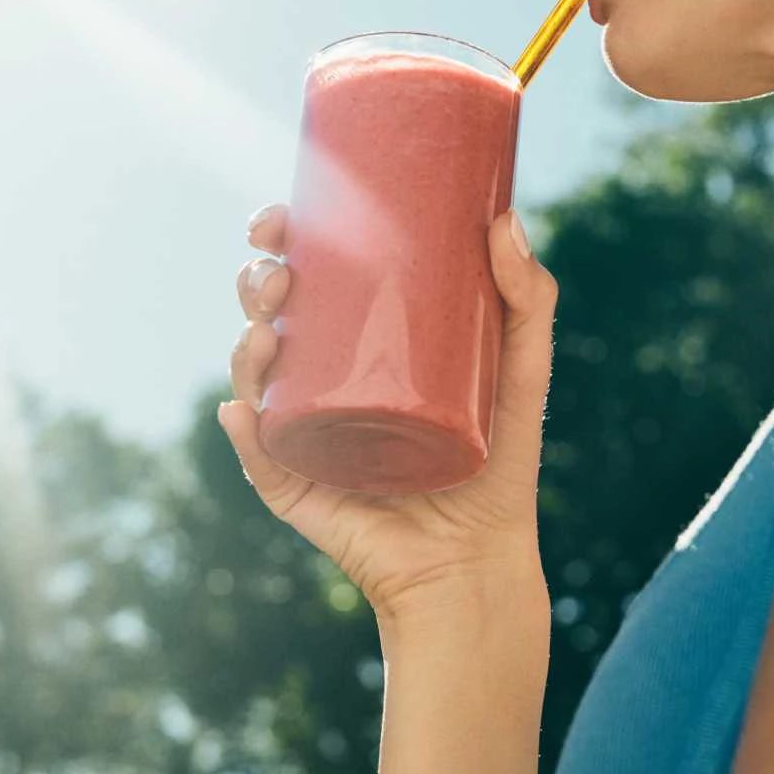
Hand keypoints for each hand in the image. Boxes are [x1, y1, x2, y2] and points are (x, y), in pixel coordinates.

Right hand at [221, 204, 556, 626]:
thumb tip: (506, 219)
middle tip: (277, 276)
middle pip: (270, 316)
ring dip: (246, 345)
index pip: (311, 277)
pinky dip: (244, 430)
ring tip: (270, 333)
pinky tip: (244, 408)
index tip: (278, 217)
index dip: (284, 240)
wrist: (483, 556)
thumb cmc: (502, 458)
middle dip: (256, 283)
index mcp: (364, 341)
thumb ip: (529, 298)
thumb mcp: (522, 368)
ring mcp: (306, 432)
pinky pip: (259, 455)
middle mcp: (324, 380)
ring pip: (253, 375)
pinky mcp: (298, 486)